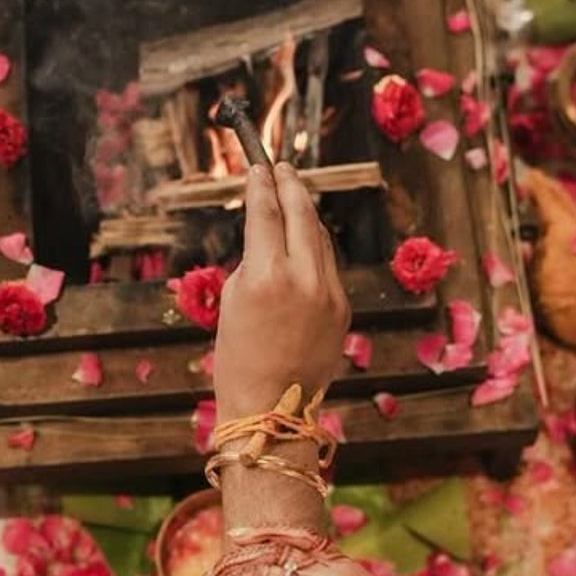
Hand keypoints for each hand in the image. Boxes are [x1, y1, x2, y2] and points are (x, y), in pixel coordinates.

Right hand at [214, 162, 349, 419]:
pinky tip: (306, 240)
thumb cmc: (238, 358)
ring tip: (294, 196)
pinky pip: (328, 265)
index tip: (258, 167)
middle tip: (282, 167)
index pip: (266, 212)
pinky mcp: (343, 308)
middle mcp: (303, 279)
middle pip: (302, 213)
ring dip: (306, 213)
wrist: (271, 408)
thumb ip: (253, 261)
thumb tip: (268, 237)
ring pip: (319, 237)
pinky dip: (315, 247)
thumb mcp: (232, 300)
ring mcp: (329, 293)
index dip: (261, 184)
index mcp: (266, 276)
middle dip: (291, 185)